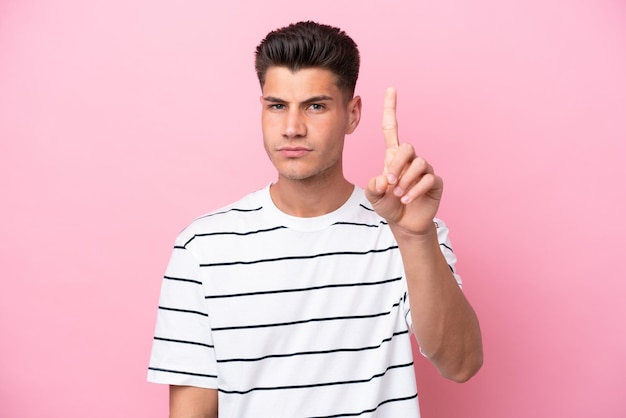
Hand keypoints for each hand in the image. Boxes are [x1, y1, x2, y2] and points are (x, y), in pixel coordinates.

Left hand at [365, 87, 442, 235]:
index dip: (390, 109)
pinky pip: (428, 179)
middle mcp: (410, 159)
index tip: (391, 89)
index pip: (392, 128)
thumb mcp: (374, 196)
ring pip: (418, 163)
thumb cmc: (388, 205)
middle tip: (390, 183)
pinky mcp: (435, 182)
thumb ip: (374, 187)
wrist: (404, 223)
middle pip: (407, 146)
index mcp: (393, 156)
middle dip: (397, 165)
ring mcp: (424, 169)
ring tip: (399, 194)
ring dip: (406, 180)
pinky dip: (415, 190)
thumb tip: (383, 179)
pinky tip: (407, 199)